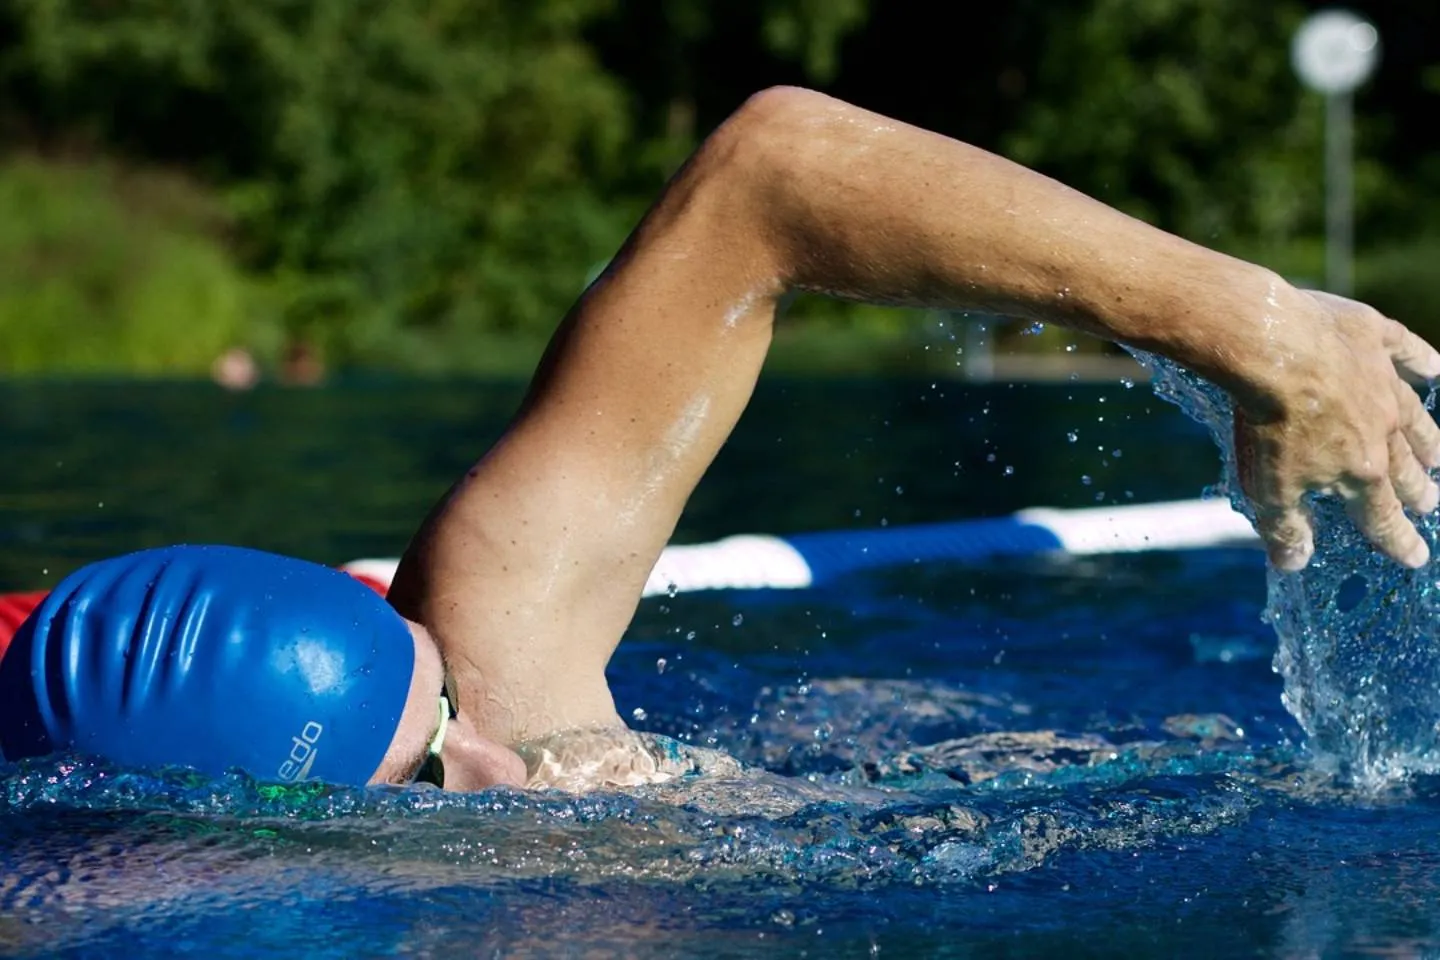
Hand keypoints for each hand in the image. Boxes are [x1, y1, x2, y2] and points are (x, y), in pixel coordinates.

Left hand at [1233, 289, 1439, 570]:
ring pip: (1414, 418)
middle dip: (1417, 491)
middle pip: (1405, 468)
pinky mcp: (1372, 339)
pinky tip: (1434, 368)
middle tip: (1429, 502)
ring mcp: (1382, 382)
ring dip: (1426, 439)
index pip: (1383, 517)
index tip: (1414, 557)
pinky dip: (1420, 360)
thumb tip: (1294, 564)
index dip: (1398, 540)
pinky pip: (1406, 351)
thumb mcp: (1267, 488)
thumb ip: (1284, 528)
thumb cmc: (1268, 423)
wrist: (1272, 347)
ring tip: (1436, 456)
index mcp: (1359, 470)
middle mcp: (1382, 429)